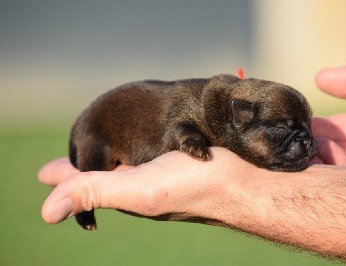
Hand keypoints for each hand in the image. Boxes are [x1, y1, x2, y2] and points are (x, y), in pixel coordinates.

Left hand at [39, 147, 257, 224]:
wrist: (242, 181)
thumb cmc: (193, 187)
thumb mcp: (139, 190)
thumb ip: (94, 193)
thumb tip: (46, 211)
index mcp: (127, 192)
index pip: (85, 185)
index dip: (63, 178)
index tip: (44, 171)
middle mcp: (141, 185)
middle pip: (102, 174)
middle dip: (81, 167)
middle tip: (63, 161)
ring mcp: (160, 173)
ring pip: (124, 161)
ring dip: (107, 155)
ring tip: (95, 147)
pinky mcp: (177, 160)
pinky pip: (147, 151)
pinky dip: (134, 144)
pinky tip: (137, 139)